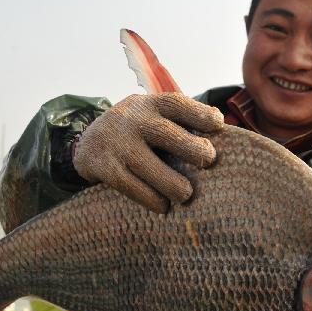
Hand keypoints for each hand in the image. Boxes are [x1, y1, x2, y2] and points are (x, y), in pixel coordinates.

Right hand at [73, 93, 223, 212]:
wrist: (86, 143)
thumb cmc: (136, 134)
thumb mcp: (152, 118)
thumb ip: (179, 125)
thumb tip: (224, 144)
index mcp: (149, 104)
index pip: (175, 103)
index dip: (198, 112)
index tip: (218, 124)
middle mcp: (131, 119)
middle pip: (163, 132)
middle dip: (189, 146)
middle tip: (208, 160)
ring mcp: (115, 142)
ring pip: (145, 163)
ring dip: (169, 181)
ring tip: (186, 194)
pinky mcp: (102, 165)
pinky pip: (128, 184)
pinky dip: (148, 197)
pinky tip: (162, 207)